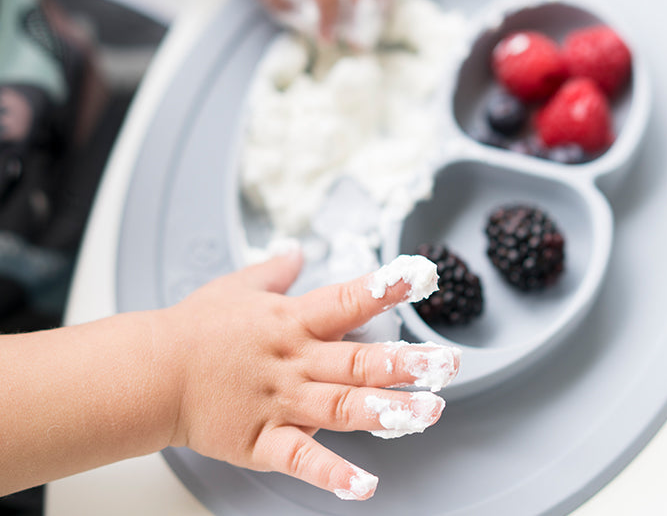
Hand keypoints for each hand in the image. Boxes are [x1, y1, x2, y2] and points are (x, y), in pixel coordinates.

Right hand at [157, 249, 458, 500]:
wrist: (151, 372)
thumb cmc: (196, 328)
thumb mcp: (237, 287)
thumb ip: (274, 270)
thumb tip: (297, 250)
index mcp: (290, 320)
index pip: (346, 299)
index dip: (385, 288)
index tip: (422, 276)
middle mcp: (293, 360)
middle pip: (357, 361)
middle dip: (406, 362)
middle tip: (446, 363)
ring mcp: (280, 402)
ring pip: (341, 408)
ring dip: (387, 412)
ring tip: (428, 413)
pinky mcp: (262, 440)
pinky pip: (301, 459)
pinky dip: (332, 473)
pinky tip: (364, 485)